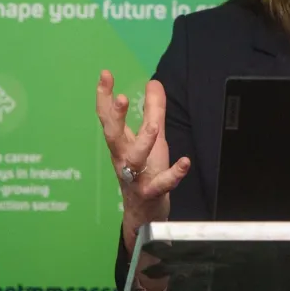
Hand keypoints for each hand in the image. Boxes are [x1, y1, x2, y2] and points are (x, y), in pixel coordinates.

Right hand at [96, 71, 189, 250]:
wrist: (144, 216)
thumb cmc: (146, 173)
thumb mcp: (151, 139)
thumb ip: (153, 111)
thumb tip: (153, 82)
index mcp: (121, 144)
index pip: (108, 117)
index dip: (105, 96)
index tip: (105, 74)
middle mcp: (123, 159)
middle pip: (114, 136)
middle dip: (115, 117)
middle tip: (121, 98)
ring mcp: (135, 178)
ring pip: (134, 160)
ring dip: (143, 143)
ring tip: (154, 127)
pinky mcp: (150, 194)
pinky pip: (160, 184)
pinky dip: (173, 174)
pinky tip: (184, 162)